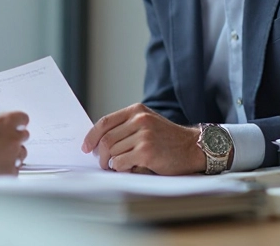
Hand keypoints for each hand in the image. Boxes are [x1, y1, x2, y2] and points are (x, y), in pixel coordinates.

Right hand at [0, 107, 28, 177]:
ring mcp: (12, 156)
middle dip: (14, 136)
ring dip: (13, 152)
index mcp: (5, 122)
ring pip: (21, 153)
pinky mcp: (9, 172)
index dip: (17, 121)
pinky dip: (8, 168)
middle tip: (2, 139)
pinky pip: (15, 169)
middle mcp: (12, 138)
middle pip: (23, 135)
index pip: (23, 118)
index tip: (14, 124)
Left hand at [80, 103, 201, 174]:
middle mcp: (139, 120)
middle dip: (100, 155)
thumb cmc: (168, 139)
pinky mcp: (146, 152)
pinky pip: (121, 163)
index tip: (86, 147)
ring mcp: (143, 135)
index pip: (105, 122)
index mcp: (137, 110)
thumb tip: (98, 141)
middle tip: (103, 163)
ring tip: (119, 166)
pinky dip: (121, 169)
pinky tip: (130, 168)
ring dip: (112, 163)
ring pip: (112, 152)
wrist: (193, 147)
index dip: (91, 136)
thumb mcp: (148, 123)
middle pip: (106, 139)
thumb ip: (127, 127)